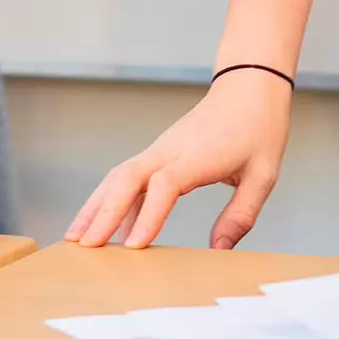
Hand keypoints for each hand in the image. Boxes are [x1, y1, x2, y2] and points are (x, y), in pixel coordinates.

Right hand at [66, 66, 294, 249]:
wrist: (248, 87)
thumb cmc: (259, 129)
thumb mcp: (263, 175)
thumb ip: (240, 215)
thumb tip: (218, 251)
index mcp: (197, 155)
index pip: (165, 185)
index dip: (148, 215)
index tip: (135, 246)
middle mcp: (170, 149)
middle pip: (127, 178)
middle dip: (103, 212)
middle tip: (85, 246)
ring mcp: (159, 149)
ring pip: (118, 176)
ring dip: (96, 205)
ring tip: (75, 237)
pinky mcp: (157, 152)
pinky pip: (127, 176)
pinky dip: (111, 199)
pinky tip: (105, 226)